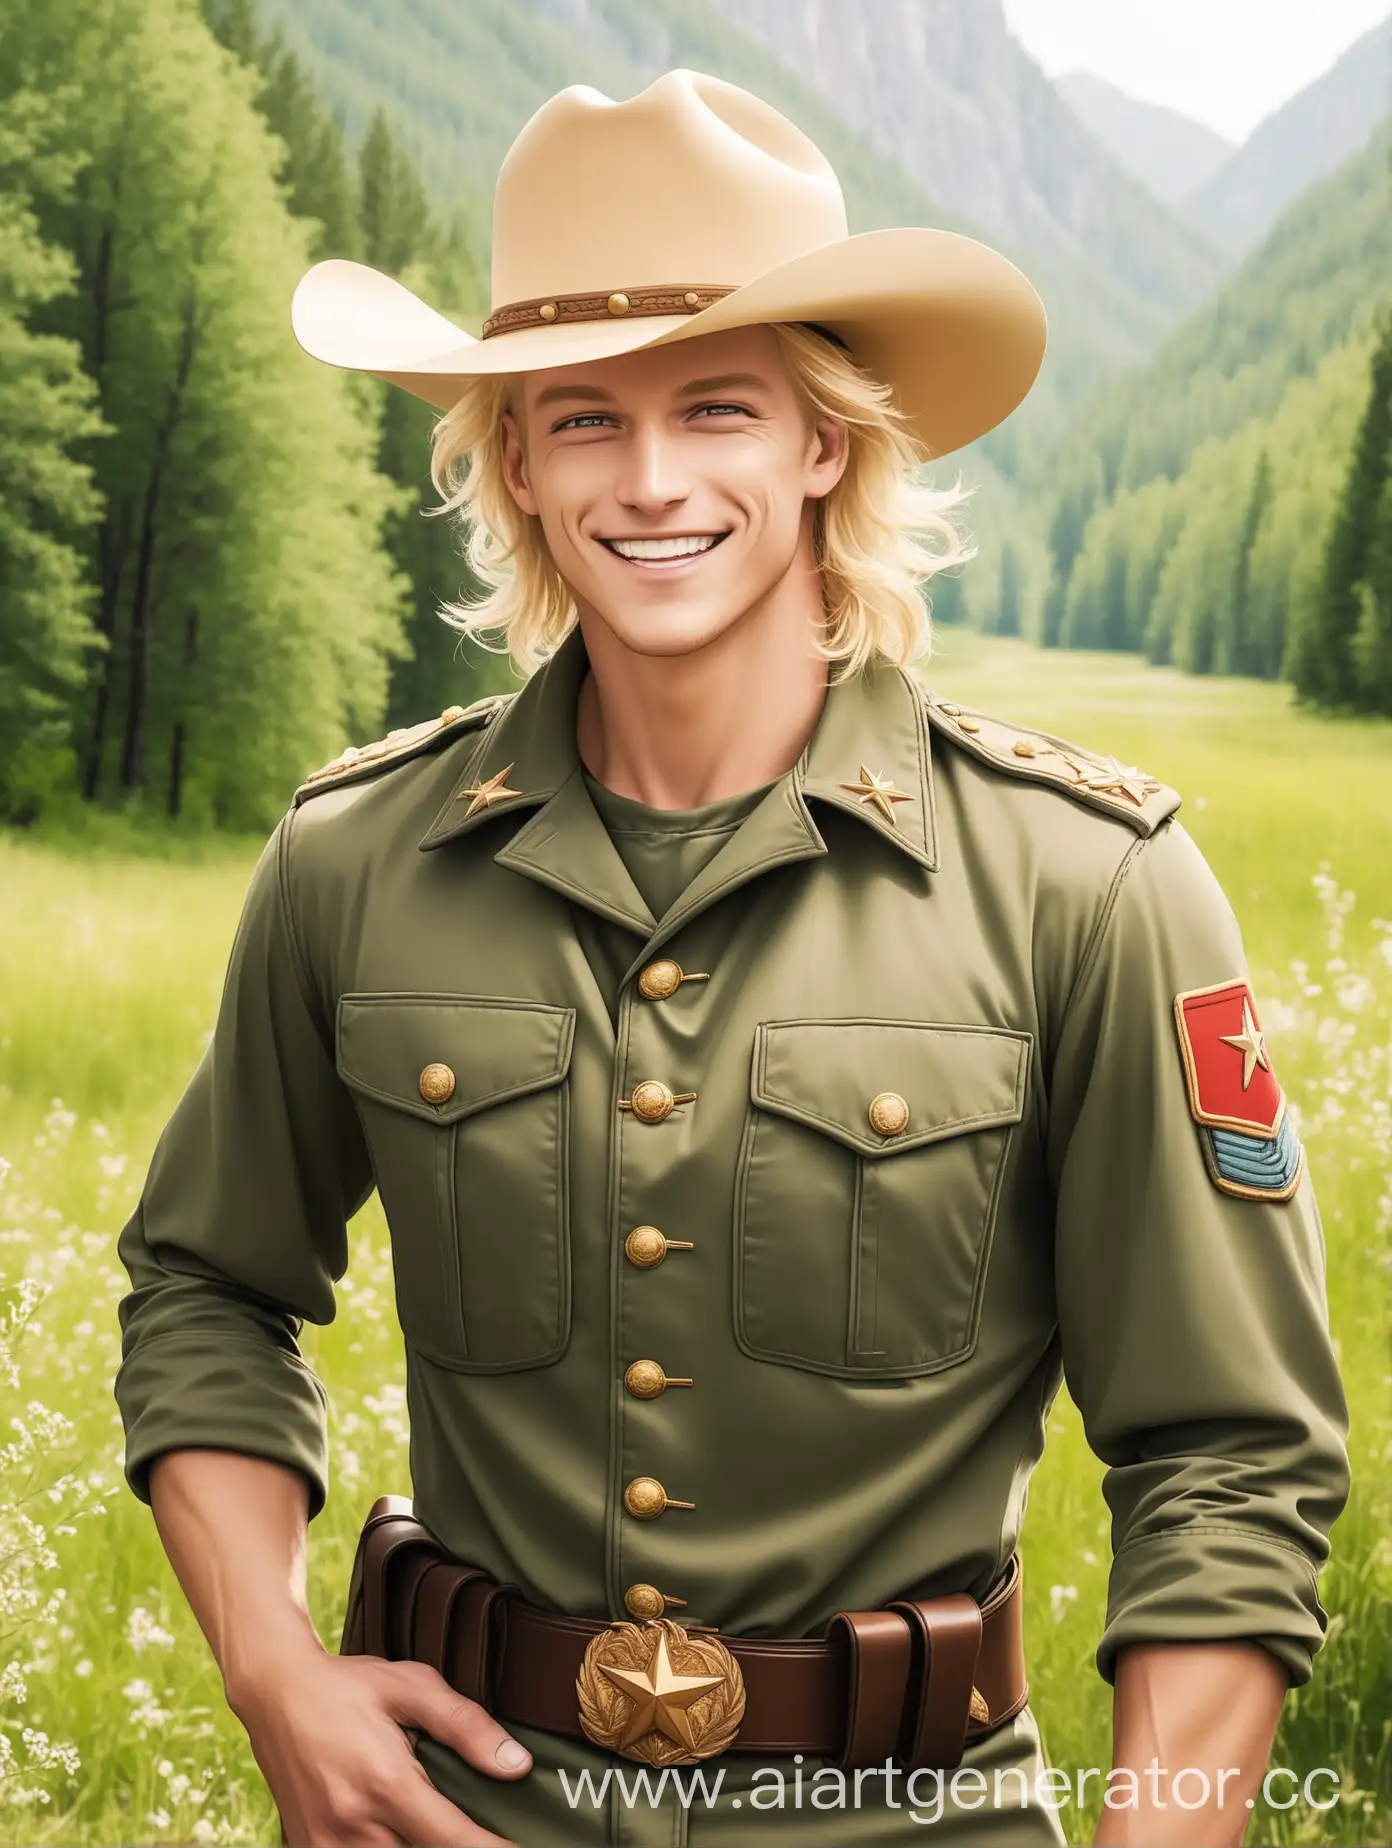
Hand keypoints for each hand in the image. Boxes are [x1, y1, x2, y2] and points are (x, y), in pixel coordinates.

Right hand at [232, 1648, 532, 1845]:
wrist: (275, 1691)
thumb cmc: (347, 1686)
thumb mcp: (411, 1688)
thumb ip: (466, 1726)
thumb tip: (517, 1765)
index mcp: (385, 1782)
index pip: (452, 1839)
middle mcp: (354, 1824)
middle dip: (454, 1844)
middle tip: (476, 1826)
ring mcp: (326, 1843)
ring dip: (418, 1845)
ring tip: (432, 1818)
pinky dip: (388, 1846)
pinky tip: (397, 1827)